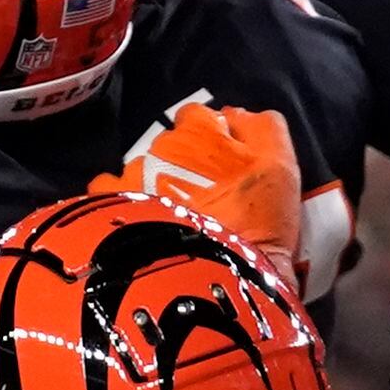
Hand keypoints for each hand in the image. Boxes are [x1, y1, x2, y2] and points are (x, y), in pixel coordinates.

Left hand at [89, 91, 304, 279]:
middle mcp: (162, 144)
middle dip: (182, 163)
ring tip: (172, 217)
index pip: (198, 116)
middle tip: (202, 196)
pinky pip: (108, 187)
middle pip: (170, 145)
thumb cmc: (258, 219)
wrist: (220, 274)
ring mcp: (134, 172)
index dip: (210, 138)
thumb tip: (234, 115)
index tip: (221, 165)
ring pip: (142, 167)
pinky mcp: (114, 203)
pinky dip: (122, 198)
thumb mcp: (281, 164)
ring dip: (155, 183)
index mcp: (200, 128)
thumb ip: (261, 127)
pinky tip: (137, 219)